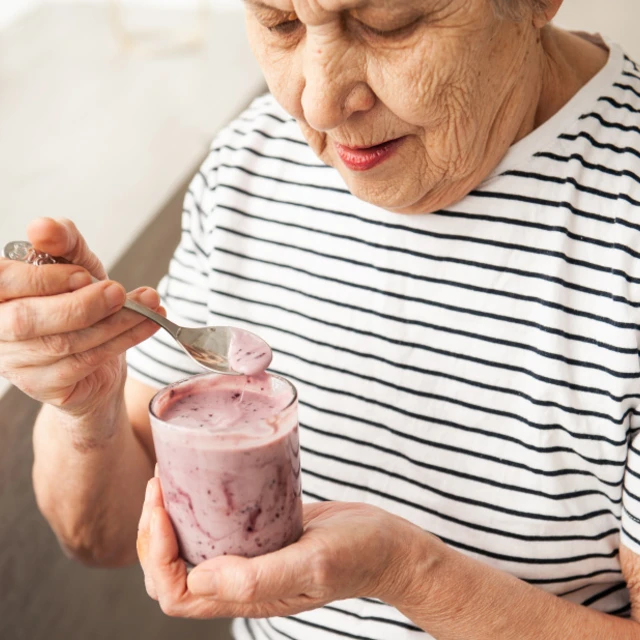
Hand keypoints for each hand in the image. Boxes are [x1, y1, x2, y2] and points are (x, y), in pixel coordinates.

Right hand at [0, 217, 163, 417]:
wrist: (95, 358)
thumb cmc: (77, 303)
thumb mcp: (74, 265)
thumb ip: (62, 242)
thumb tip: (43, 227)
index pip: (3, 282)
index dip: (44, 279)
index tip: (85, 275)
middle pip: (27, 320)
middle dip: (81, 304)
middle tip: (118, 291)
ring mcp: (18, 364)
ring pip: (66, 342)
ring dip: (116, 321)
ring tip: (149, 303)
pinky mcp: (46, 386)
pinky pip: (87, 361)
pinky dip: (125, 339)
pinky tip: (148, 323)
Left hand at [137, 475, 417, 618]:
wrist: (387, 543)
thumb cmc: (358, 556)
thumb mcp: (314, 565)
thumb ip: (259, 579)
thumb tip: (198, 576)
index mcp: (247, 596)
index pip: (176, 592)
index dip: (158, 554)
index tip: (163, 507)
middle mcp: (241, 580)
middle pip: (172, 572)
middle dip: (154, 534)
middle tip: (159, 486)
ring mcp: (250, 558)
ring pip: (190, 550)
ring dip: (170, 520)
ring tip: (169, 479)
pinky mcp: (261, 535)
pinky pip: (216, 528)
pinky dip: (197, 508)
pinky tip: (200, 479)